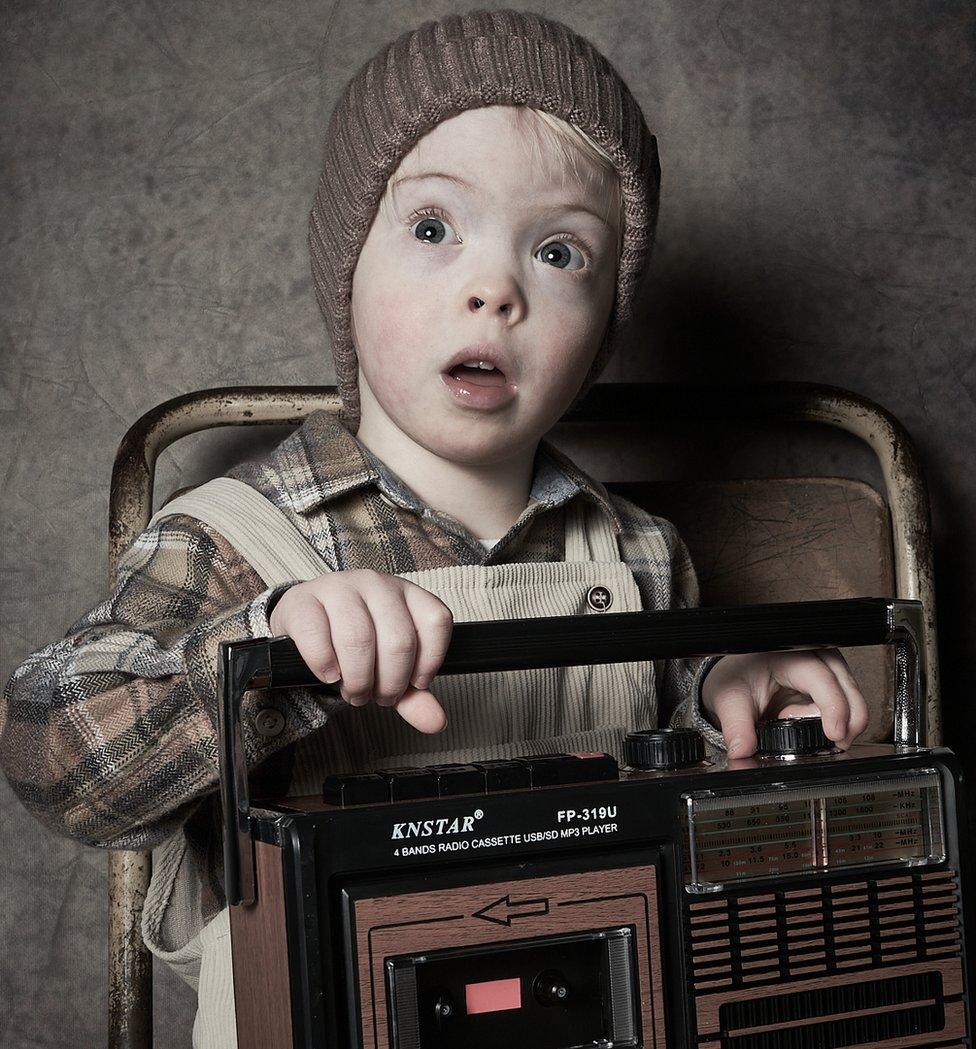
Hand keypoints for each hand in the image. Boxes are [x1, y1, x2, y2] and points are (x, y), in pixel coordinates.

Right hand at [268, 569, 452, 733]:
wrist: (305, 619)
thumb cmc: (355, 642)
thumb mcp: (389, 665)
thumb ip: (415, 694)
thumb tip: (437, 722)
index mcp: (407, 593)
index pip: (436, 622)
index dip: (429, 662)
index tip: (414, 683)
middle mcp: (377, 584)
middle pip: (399, 641)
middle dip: (390, 683)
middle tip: (376, 696)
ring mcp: (339, 587)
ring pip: (359, 639)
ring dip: (358, 679)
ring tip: (354, 692)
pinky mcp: (303, 599)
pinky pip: (317, 637)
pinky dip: (325, 665)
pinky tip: (329, 674)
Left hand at [700, 649, 868, 758]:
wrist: (739, 672)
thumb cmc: (737, 678)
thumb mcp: (731, 700)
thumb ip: (736, 727)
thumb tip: (742, 752)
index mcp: (789, 656)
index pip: (822, 679)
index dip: (834, 708)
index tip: (835, 735)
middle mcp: (814, 656)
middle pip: (848, 688)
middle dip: (846, 720)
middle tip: (828, 741)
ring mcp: (827, 668)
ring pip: (853, 699)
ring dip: (838, 721)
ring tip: (801, 721)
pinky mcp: (832, 681)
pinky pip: (848, 705)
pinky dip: (837, 720)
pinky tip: (812, 721)